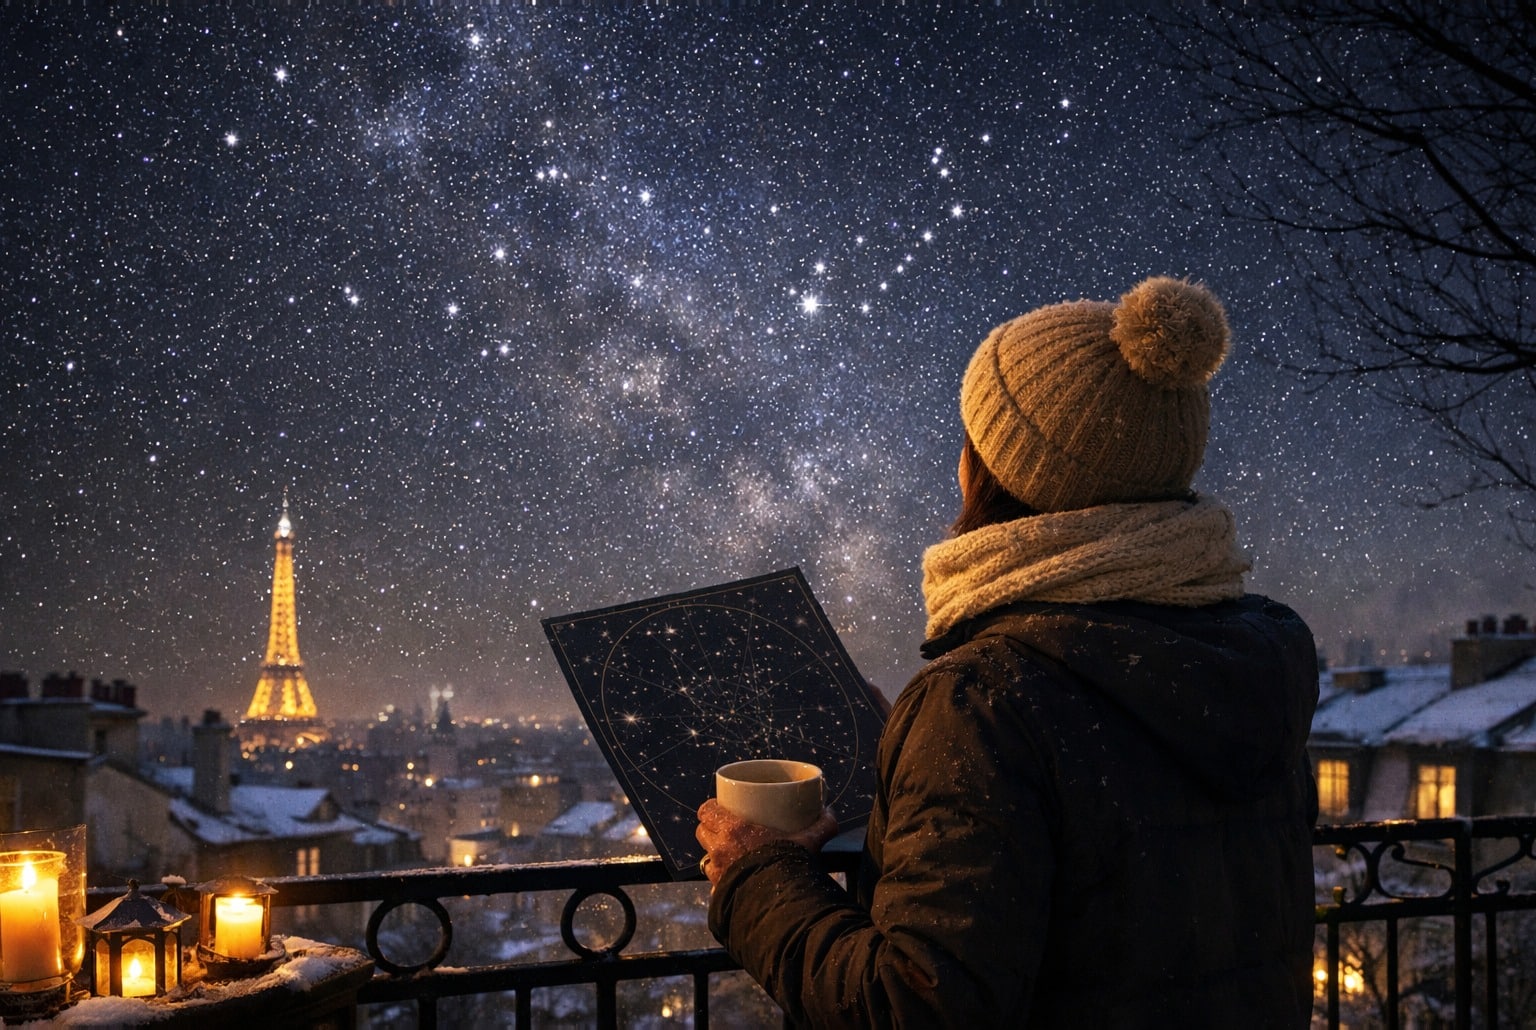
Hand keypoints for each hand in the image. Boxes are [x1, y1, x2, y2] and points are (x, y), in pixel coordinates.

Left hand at [695, 798, 838, 886]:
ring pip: (706, 858)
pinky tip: (736, 883)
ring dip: (716, 856)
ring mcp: (717, 873)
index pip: (707, 810)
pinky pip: (714, 885)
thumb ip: (821, 826)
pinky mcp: (719, 894)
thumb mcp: (808, 842)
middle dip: (712, 830)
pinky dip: (722, 882)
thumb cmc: (789, 867)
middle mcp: (720, 849)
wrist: (781, 906)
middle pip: (702, 832)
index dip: (712, 809)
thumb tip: (830, 814)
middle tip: (728, 832)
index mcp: (734, 829)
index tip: (722, 809)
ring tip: (731, 857)